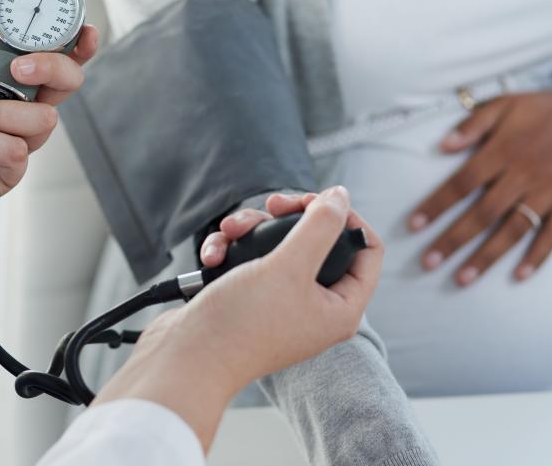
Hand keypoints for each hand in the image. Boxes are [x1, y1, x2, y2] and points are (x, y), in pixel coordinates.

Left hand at [0, 0, 98, 225]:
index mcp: (7, 79)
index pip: (58, 61)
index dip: (79, 47)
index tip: (84, 32)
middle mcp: (16, 109)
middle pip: (67, 86)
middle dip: (50, 70)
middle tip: (18, 69)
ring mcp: (12, 143)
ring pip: (43, 121)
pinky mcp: (5, 176)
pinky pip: (18, 152)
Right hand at [93, 187, 382, 450]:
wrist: (186, 357)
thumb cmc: (243, 322)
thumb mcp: (289, 266)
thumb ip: (320, 226)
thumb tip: (340, 195)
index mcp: (340, 307)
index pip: (366, 250)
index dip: (346, 218)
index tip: (314, 202)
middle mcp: (315, 305)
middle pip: (320, 240)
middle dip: (290, 216)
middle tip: (272, 206)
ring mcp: (281, 302)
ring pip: (278, 244)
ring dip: (252, 229)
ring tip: (230, 230)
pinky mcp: (250, 297)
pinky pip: (250, 258)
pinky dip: (232, 248)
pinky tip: (214, 255)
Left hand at [409, 79, 551, 285]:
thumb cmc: (538, 109)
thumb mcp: (503, 105)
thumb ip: (472, 125)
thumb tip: (442, 145)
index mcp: (503, 151)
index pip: (463, 183)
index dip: (437, 205)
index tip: (413, 225)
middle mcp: (525, 175)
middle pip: (484, 213)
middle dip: (454, 240)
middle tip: (428, 263)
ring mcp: (549, 192)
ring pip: (514, 230)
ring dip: (487, 256)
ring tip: (461, 279)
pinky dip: (538, 256)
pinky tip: (518, 276)